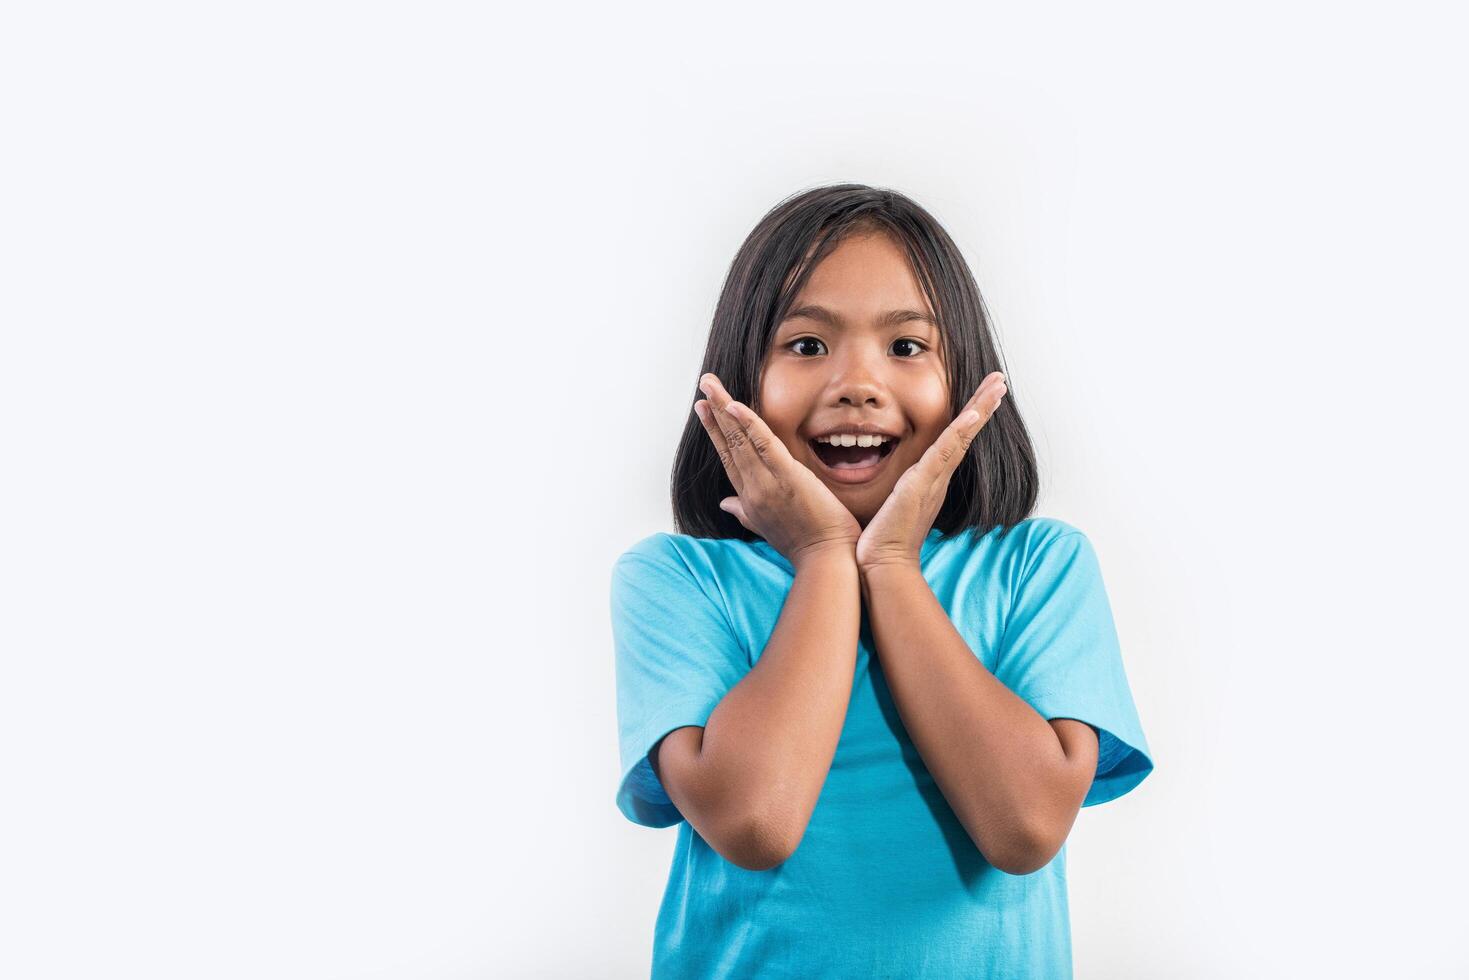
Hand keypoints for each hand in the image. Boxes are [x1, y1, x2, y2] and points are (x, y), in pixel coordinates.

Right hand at [694, 373, 860, 568]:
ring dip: (725, 408)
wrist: (825, 561)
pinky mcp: (787, 477)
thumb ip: (744, 512)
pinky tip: (736, 406)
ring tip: (711, 386)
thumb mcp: (767, 527)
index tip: (706, 410)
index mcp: (749, 497)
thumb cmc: (804, 545)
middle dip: (715, 413)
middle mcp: (752, 488)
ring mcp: (767, 482)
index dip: (715, 432)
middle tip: (704, 388)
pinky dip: (749, 423)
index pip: (728, 457)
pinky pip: (763, 444)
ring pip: (740, 439)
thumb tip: (726, 504)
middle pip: (728, 443)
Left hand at [855, 372, 1007, 573]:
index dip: (969, 416)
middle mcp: (938, 477)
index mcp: (930, 479)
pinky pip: (945, 452)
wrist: (882, 564)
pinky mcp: (921, 484)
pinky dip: (961, 432)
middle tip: (1000, 380)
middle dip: (983, 405)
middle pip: (966, 433)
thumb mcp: (890, 504)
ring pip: (961, 436)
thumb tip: (891, 484)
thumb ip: (895, 490)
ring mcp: (933, 480)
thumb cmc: (882, 539)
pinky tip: (975, 413)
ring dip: (980, 408)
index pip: (954, 440)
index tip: (983, 395)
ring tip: (997, 385)